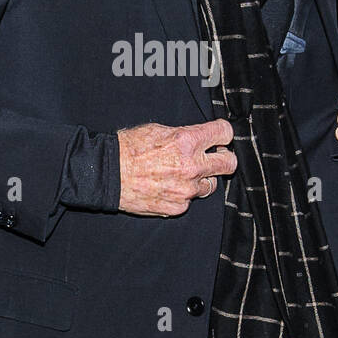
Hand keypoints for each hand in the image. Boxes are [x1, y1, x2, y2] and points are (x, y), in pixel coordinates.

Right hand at [118, 119, 236, 215]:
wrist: (108, 174)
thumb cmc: (128, 149)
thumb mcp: (158, 130)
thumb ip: (184, 135)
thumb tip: (199, 138)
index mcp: (187, 141)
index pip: (225, 133)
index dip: (223, 133)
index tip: (219, 137)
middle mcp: (192, 166)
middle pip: (230, 163)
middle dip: (224, 158)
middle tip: (214, 157)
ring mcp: (186, 190)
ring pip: (211, 185)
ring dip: (201, 179)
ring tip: (181, 174)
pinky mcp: (178, 207)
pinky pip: (190, 200)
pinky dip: (182, 194)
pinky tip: (167, 186)